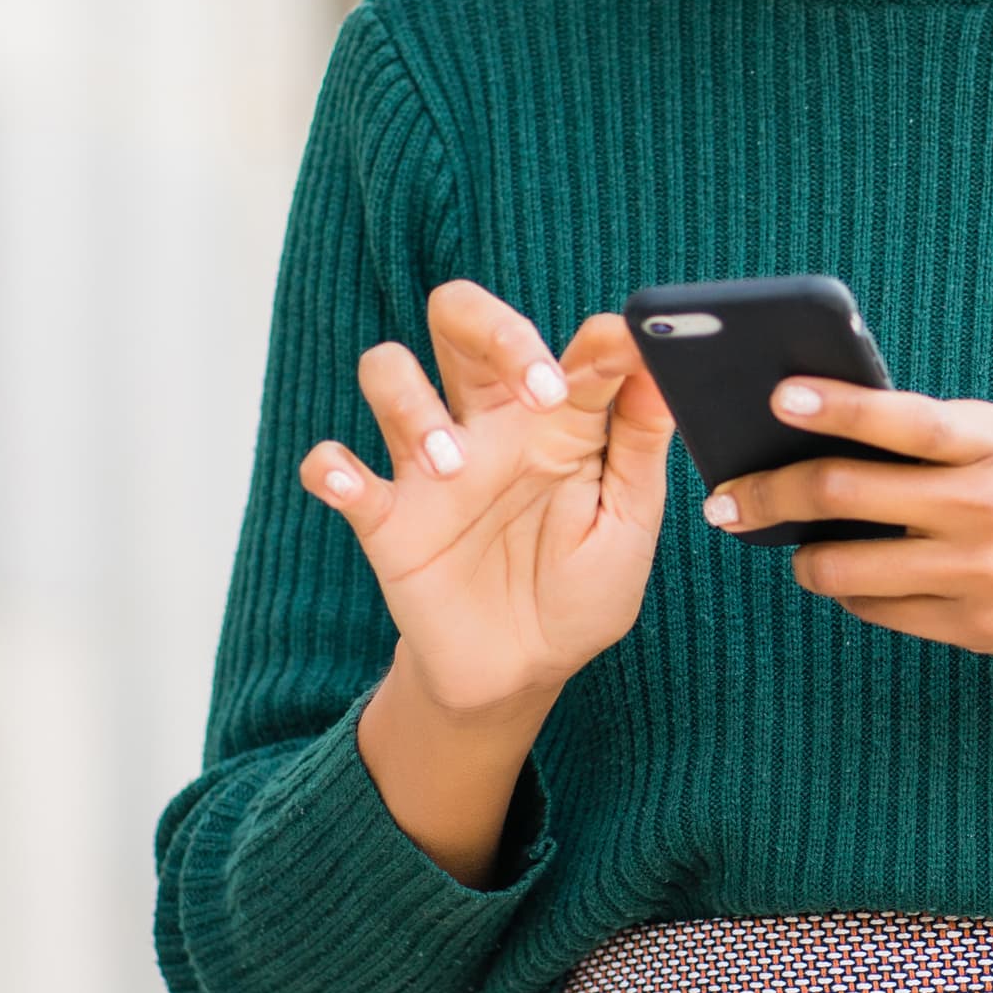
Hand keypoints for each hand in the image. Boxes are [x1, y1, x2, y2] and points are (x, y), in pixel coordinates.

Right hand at [303, 281, 675, 720]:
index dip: (598, 340)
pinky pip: (334, 468)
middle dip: (489, 327)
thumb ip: (640, 444)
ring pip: (387, 370)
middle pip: (460, 319)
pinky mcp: (387, 518)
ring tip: (451, 467)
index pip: (567, 349)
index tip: (624, 350)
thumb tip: (663, 368)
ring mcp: (431, 465)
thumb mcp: (627, 521)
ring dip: (411, 403)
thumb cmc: (582, 588)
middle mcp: (489, 425)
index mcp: (556, 420)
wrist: (521, 673)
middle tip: (535, 389)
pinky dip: (329, 466)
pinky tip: (347, 482)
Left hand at [706, 382, 992, 797]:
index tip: (778, 395)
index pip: (902, 417)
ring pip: (844, 568)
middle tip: (729, 498)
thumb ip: (936, 434)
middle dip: (769, 495)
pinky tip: (851, 577)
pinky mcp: (973, 626)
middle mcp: (983, 505)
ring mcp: (976, 571)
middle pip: (844, 495)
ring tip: (793, 545)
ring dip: (802, 558)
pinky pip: (877, 611)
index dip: (836, 406)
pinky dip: (850, 592)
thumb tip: (827, 427)